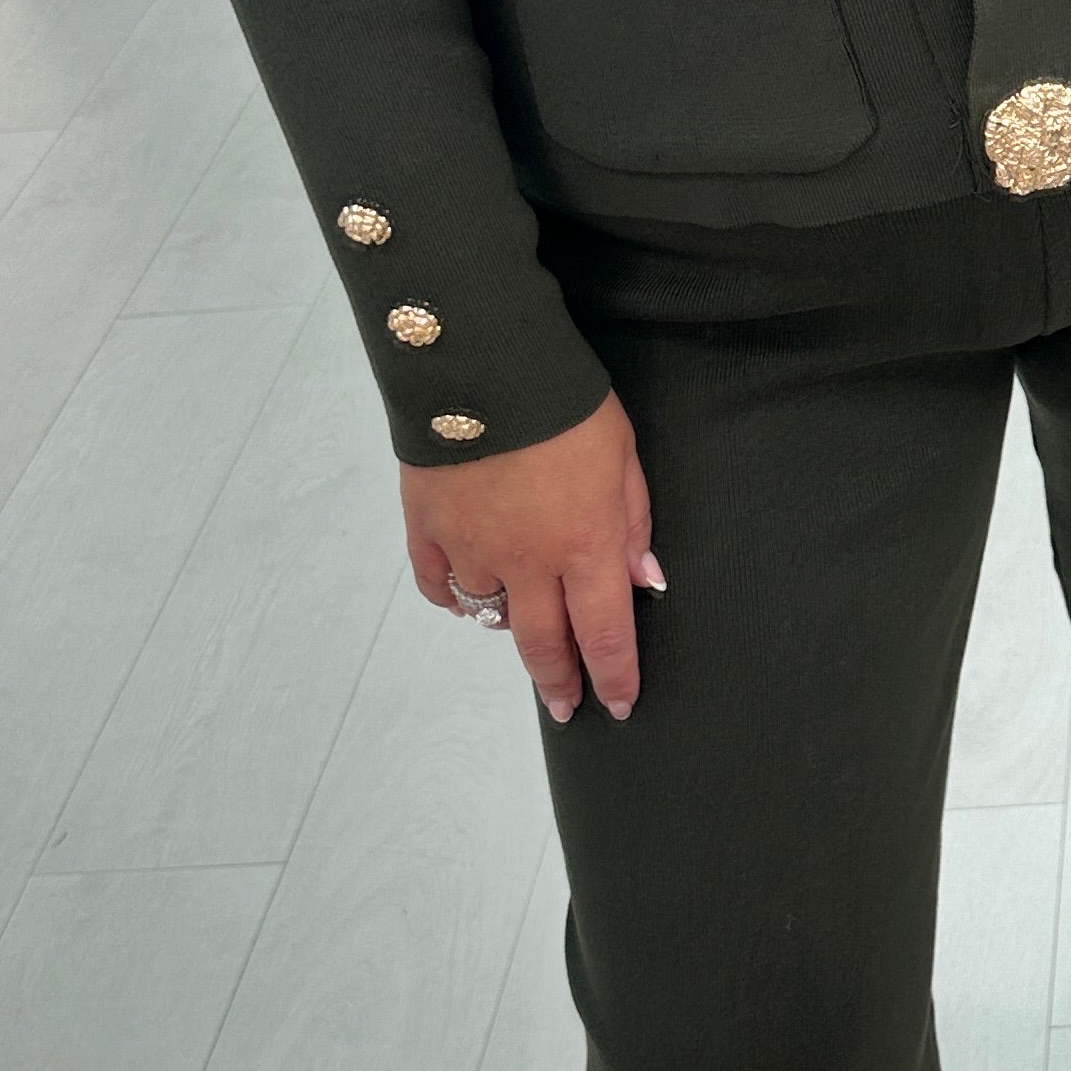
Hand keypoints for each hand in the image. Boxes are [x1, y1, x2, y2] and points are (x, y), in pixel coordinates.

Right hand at [402, 390, 659, 724]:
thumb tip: (643, 580)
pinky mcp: (426, 526)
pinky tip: (467, 597)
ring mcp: (471, 548)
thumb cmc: (566, 404)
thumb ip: (631, 522)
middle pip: (543, 643)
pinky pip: (437, 583)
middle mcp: (526, 561)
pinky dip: (453, 597)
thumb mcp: (623, 458)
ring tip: (522, 631)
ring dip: (508, 628)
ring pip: (488, 613)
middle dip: (558, 682)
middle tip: (564, 707)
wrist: (484, 363)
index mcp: (583, 546)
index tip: (618, 703)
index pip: (603, 634)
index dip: (613, 676)